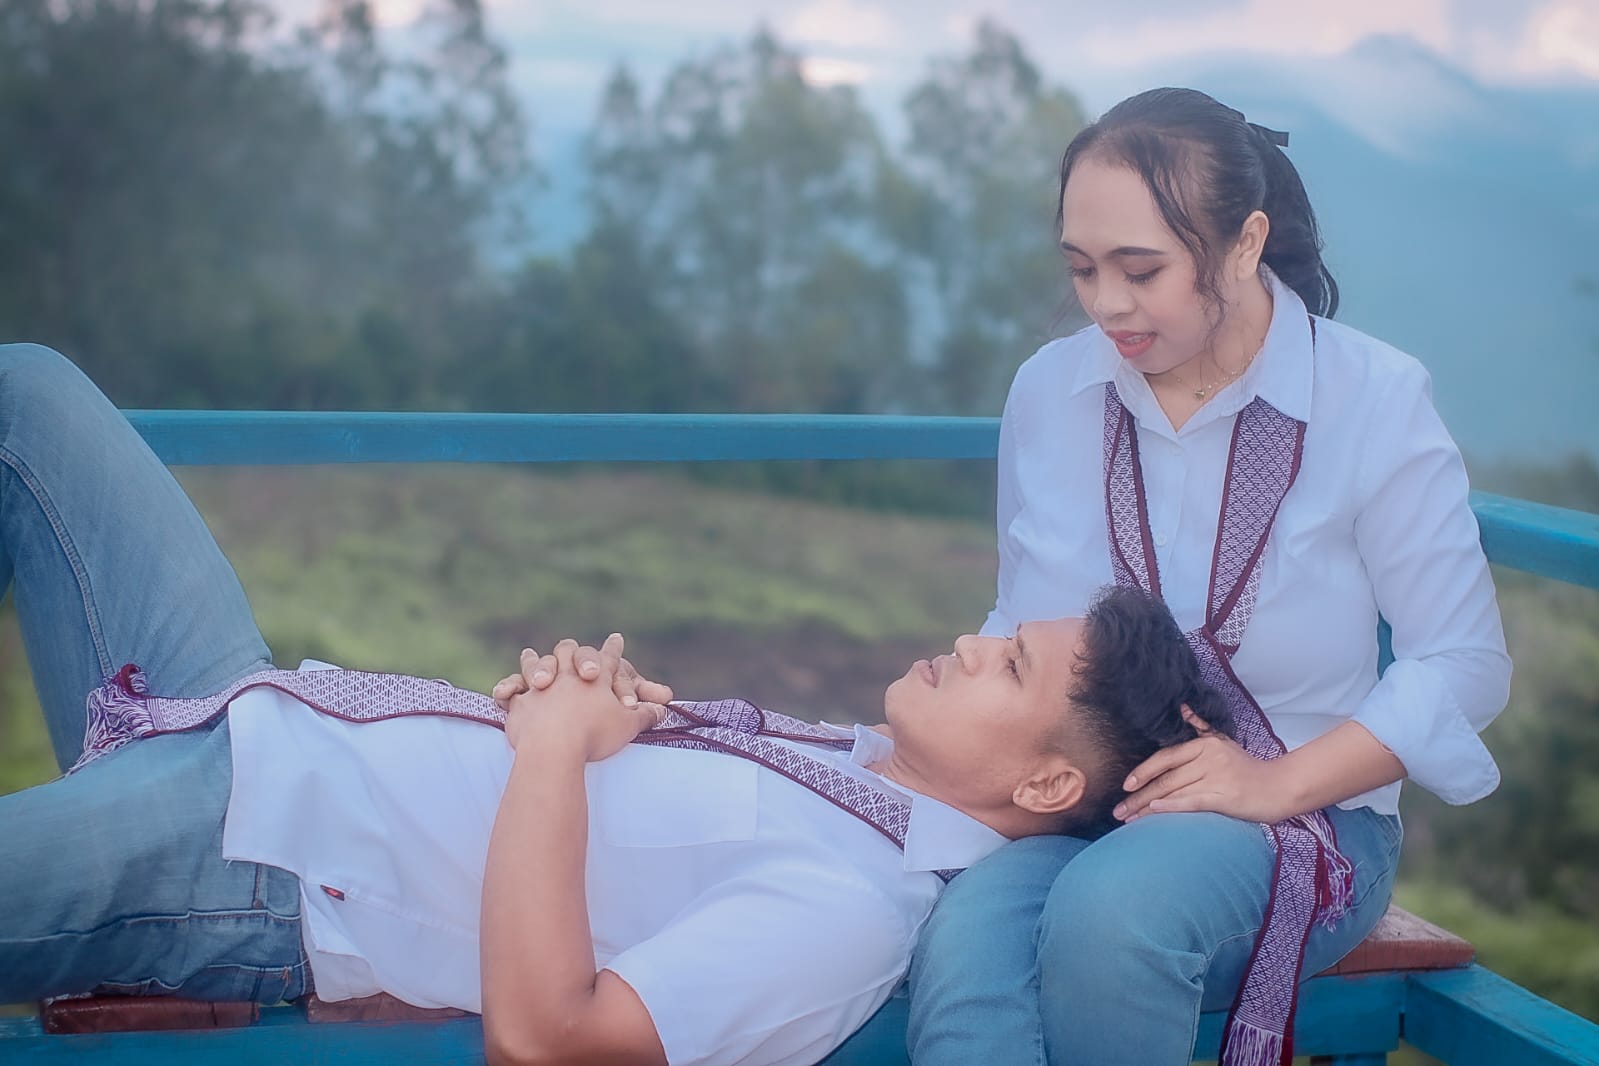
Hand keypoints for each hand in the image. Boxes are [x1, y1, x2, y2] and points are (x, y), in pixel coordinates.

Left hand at [503, 641, 667, 759]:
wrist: (556, 747)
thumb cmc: (596, 734)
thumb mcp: (627, 725)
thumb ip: (645, 715)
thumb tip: (663, 709)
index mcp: (597, 677)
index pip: (609, 657)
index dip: (614, 648)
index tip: (616, 638)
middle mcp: (569, 674)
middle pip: (571, 653)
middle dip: (573, 651)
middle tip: (572, 647)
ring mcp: (543, 686)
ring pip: (538, 665)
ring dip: (535, 661)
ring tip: (530, 654)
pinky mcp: (521, 703)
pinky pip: (512, 692)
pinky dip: (508, 690)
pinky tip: (503, 691)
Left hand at [1113, 708, 1289, 824]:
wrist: (1280, 787)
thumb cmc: (1247, 769)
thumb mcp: (1223, 742)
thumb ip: (1200, 727)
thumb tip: (1182, 706)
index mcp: (1204, 745)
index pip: (1165, 758)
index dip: (1143, 771)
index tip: (1125, 785)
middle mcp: (1208, 758)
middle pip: (1165, 779)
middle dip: (1137, 797)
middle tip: (1117, 810)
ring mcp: (1217, 777)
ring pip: (1173, 793)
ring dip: (1146, 809)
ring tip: (1128, 820)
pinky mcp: (1225, 796)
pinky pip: (1191, 802)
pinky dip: (1171, 807)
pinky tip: (1154, 812)